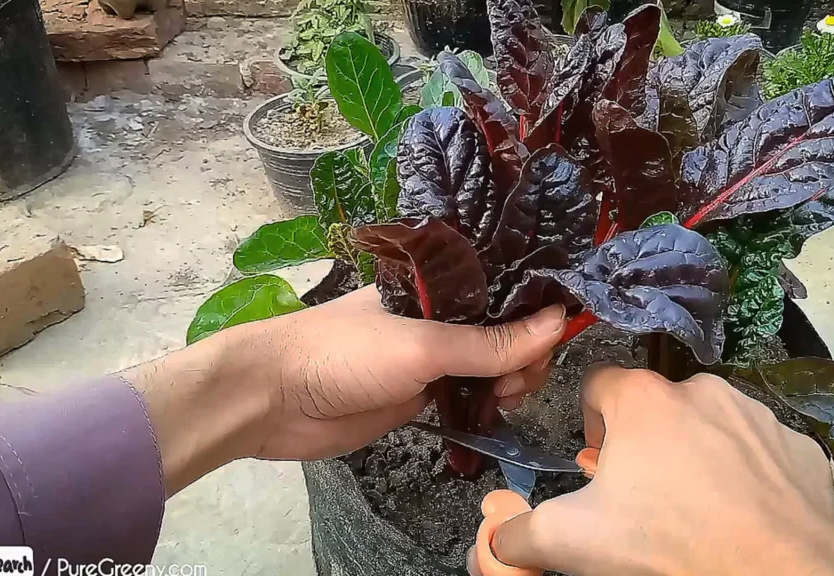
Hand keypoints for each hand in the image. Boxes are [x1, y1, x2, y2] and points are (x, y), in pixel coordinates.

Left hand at [124, 286, 564, 495]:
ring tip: (504, 398)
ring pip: (489, 366)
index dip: (537, 308)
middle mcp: (438, 316)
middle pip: (504, 331)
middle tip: (517, 382)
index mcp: (438, 285)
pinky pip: (467, 396)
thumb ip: (489, 342)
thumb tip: (559, 323)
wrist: (273, 398)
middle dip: (525, 354)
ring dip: (509, 382)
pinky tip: (495, 412)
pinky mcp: (418, 396)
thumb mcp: (422, 345)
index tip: (560, 334)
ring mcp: (429, 358)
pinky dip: (486, 405)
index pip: (504, 289)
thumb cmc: (343, 354)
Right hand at [468, 365, 833, 575]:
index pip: (597, 387)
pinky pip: (761, 453)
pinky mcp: (798, 446)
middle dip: (646, 449)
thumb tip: (496, 539)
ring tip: (698, 513)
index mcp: (642, 400)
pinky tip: (744, 517)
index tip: (600, 472)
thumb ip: (521, 533)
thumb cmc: (669, 544)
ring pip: (710, 428)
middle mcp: (700, 390)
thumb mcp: (574, 542)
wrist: (782, 573)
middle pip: (655, 410)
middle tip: (646, 503)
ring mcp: (756, 414)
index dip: (591, 428)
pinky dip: (749, 477)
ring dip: (698, 458)